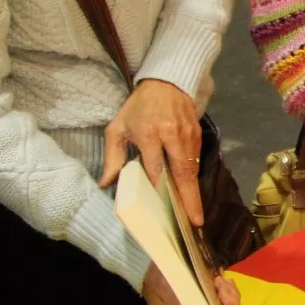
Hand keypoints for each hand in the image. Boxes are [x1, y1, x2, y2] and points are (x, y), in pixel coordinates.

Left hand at [100, 79, 203, 225]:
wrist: (166, 82)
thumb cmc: (138, 107)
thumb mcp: (118, 128)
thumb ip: (112, 157)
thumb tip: (106, 184)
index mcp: (149, 134)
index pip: (155, 167)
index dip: (158, 187)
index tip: (161, 208)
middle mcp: (172, 135)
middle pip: (182, 172)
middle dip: (189, 199)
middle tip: (195, 222)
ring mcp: (188, 135)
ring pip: (192, 169)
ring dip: (194, 193)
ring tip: (195, 215)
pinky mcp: (198, 135)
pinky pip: (197, 161)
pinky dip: (195, 178)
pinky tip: (193, 194)